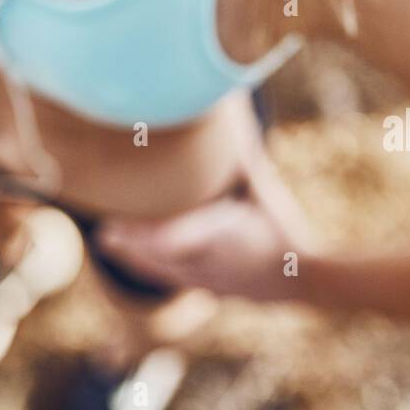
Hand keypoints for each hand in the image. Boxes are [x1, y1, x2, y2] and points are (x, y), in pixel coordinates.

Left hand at [93, 145, 317, 301]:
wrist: (307, 281)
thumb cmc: (286, 230)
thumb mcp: (266, 191)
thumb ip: (246, 157)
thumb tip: (235, 119)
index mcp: (222, 236)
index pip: (177, 238)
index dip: (145, 235)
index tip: (115, 227)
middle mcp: (210, 262)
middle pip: (160, 257)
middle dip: (130, 244)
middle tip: (102, 232)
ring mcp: (211, 281)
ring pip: (165, 271)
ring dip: (136, 257)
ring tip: (109, 242)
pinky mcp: (214, 291)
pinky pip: (177, 280)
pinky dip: (156, 269)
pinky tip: (141, 262)